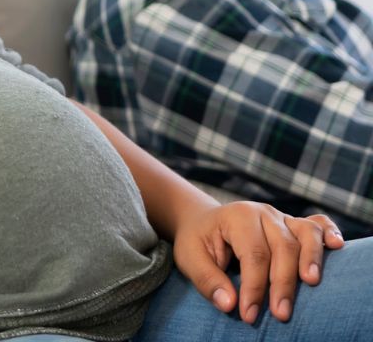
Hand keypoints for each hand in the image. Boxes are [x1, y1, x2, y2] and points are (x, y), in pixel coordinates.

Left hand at [172, 200, 343, 323]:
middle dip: (282, 284)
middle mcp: (263, 213)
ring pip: (305, 235)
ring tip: (311, 283)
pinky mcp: (293, 224)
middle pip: (283, 247)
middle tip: (281, 314)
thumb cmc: (198, 242)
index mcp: (237, 217)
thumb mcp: (189, 258)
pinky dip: (329, 234)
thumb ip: (207, 280)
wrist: (203, 222)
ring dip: (311, 259)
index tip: (249, 314)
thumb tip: (229, 304)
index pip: (253, 255)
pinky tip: (338, 246)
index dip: (254, 287)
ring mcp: (281, 217)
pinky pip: (317, 224)